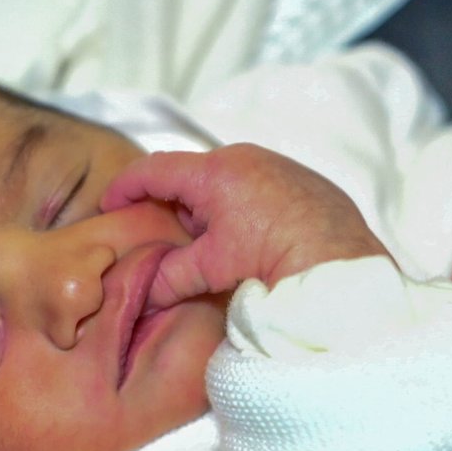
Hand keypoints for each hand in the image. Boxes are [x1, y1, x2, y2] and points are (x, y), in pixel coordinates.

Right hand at [102, 144, 387, 309]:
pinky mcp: (304, 182)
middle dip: (172, 203)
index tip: (110, 203)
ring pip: (226, 182)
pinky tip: (247, 243)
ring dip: (210, 209)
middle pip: (191, 174)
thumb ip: (170, 276)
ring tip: (206, 245)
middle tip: (158, 234)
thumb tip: (145, 293)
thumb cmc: (275, 259)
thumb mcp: (212, 269)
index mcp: (215, 170)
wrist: (341, 267)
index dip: (126, 186)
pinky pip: (258, 188)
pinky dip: (242, 210)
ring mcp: (278, 166)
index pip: (154, 168)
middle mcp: (246, 157)